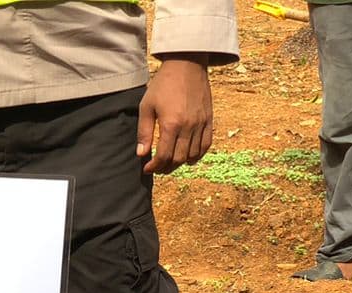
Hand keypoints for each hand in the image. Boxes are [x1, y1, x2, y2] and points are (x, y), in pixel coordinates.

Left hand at [138, 57, 212, 174]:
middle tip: (157, 167)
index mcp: (171, 124)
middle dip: (166, 167)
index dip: (154, 166)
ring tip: (170, 163)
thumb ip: (144, 132)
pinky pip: (206, 144)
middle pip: (179, 159)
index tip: (147, 168)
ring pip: (193, 154)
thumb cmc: (163, 84)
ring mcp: (201, 123)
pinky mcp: (209, 118)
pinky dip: (197, 154)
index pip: (164, 156)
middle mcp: (189, 126)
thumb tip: (141, 154)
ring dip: (180, 163)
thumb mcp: (147, 106)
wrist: (187, 64)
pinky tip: (188, 156)